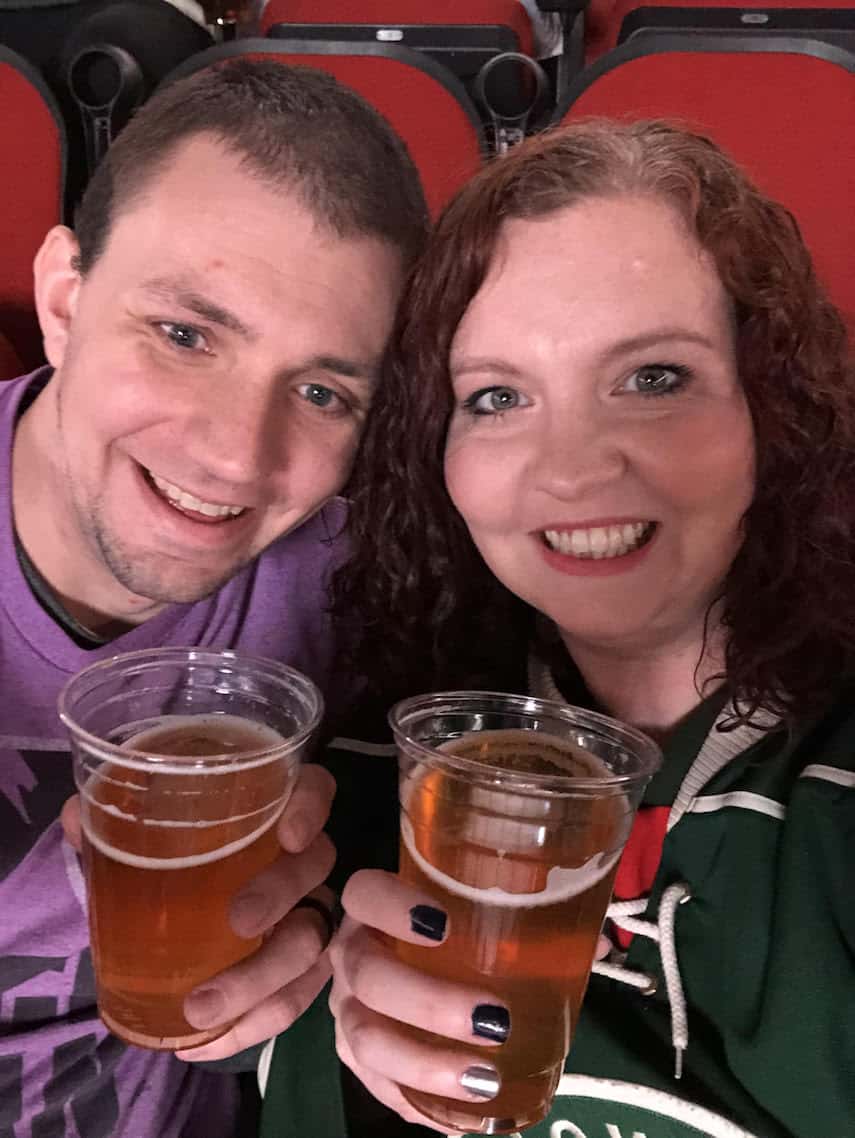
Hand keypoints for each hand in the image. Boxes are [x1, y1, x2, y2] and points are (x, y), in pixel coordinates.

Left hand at [62, 763, 336, 1060]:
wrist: (195, 902)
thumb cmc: (183, 850)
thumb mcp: (150, 831)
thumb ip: (119, 821)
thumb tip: (77, 816)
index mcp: (278, 808)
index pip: (316, 790)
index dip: (311, 808)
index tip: (287, 835)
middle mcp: (306, 855)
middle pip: (316, 865)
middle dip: (281, 895)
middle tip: (239, 922)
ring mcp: (312, 912)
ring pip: (312, 941)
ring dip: (262, 980)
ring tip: (202, 1010)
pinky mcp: (303, 969)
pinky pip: (292, 999)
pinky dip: (247, 1027)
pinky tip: (199, 1044)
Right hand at [329, 870, 507, 1132]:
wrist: (395, 954)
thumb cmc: (449, 924)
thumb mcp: (472, 907)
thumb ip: (528, 915)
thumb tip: (598, 943)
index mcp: (372, 906)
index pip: (365, 893)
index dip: (393, 907)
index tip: (443, 925)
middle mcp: (350, 954)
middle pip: (368, 976)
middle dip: (429, 1003)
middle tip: (494, 1020)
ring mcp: (346, 1008)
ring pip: (366, 1039)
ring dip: (425, 1063)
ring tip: (484, 1078)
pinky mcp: (353, 1055)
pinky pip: (378, 1086)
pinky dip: (420, 1104)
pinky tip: (462, 1119)